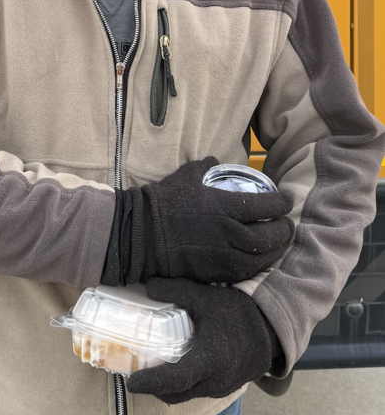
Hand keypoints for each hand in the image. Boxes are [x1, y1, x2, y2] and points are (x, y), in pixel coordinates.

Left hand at [128, 277, 281, 402]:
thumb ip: (175, 291)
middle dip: (153, 388)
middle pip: (175, 395)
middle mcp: (214, 381)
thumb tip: (148, 286)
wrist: (271, 328)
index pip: (174, 380)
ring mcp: (220, 388)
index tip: (131, 380)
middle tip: (135, 373)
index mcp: (209, 361)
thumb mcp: (205, 298)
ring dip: (167, 387)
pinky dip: (182, 385)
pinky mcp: (224, 387)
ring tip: (151, 368)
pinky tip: (175, 366)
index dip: (150, 382)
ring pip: (186, 395)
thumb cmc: (238, 313)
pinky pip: (197, 391)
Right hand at [136, 157, 293, 282]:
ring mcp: (223, 255)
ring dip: (275, 251)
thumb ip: (206, 167)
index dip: (280, 203)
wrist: (143, 233)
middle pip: (268, 236)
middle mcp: (229, 233)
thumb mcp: (187, 175)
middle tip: (288, 225)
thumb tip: (216, 160)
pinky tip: (260, 260)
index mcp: (224, 206)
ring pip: (260, 258)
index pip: (264, 206)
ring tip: (280, 244)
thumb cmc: (165, 201)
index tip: (287, 200)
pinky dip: (258, 266)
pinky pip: (245, 272)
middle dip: (283, 231)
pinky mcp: (215, 272)